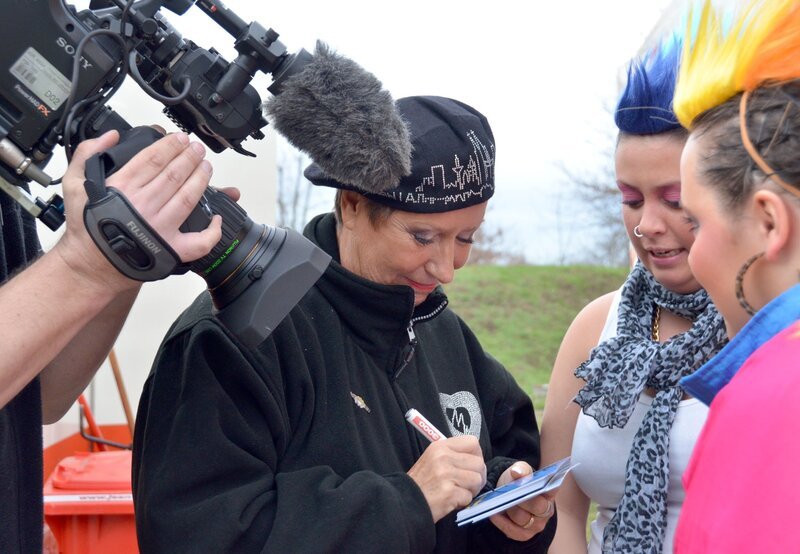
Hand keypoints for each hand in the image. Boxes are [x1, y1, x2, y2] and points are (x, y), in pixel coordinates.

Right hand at [53, 130, 219, 292]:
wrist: (90, 264)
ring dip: (201, 180)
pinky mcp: (171, 248)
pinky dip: (212, 231)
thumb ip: (88, 153)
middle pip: (175, 174)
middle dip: (190, 158)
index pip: (154, 159)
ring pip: (188, 197)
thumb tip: (111, 135)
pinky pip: (199, 242)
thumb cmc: (86, 228)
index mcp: (123, 188)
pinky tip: (217, 217)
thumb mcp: (74, 183)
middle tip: (198, 149)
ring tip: (206, 168)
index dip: (171, 146)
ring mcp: (160, 227)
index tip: (181, 139)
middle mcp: (144, 206)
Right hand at [407, 435, 486, 522]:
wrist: (405, 501)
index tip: (471, 466)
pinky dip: (462, 502)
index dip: (477, 455)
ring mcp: (446, 474)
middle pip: (479, 463)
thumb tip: (477, 459)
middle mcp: (443, 457)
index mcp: (440, 446)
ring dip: (471, 490)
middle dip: (477, 476)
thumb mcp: (433, 459)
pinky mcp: (448, 492)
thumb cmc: (421, 482)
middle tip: (467, 484)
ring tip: (458, 492)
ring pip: (477, 480)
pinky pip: (469, 497)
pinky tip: (451, 501)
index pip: (472, 442)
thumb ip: (453, 455)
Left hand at [489, 462, 555, 540]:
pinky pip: (514, 531)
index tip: (535, 483)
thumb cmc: (516, 481)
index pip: (552, 489)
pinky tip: (493, 514)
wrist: (507, 495)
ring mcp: (537, 524)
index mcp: (548, 492)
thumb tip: (517, 472)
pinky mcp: (524, 534)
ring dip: (511, 511)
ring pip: (524, 519)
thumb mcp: (519, 471)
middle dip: (523, 500)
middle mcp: (547, 510)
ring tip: (498, 503)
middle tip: (510, 494)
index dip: (546, 486)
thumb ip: (521, 469)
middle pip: (538, 507)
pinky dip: (502, 522)